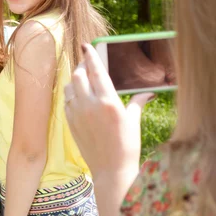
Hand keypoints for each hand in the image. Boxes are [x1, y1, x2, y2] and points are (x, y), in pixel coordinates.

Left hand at [64, 44, 153, 177]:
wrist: (111, 171)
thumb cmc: (127, 146)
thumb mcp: (134, 121)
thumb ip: (137, 102)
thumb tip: (148, 92)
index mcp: (108, 101)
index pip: (96, 71)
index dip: (91, 55)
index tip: (87, 45)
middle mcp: (90, 105)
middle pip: (78, 75)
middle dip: (82, 66)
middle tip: (86, 63)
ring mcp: (77, 114)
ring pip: (69, 87)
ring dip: (75, 80)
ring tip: (82, 79)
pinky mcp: (70, 122)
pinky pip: (66, 101)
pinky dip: (71, 94)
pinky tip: (77, 95)